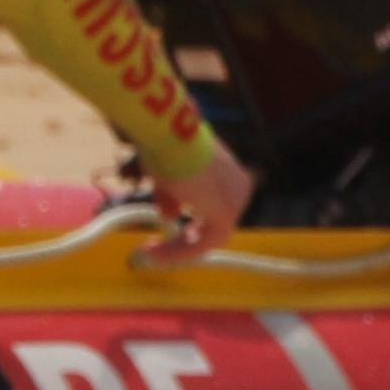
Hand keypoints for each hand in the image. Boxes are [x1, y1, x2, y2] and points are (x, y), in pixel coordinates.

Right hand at [132, 149, 256, 262]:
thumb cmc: (167, 146)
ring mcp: (236, 203)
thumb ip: (173, 196)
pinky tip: (156, 252)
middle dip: (186, 238)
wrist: (172, 137)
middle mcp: (239, 187)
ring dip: (178, 248)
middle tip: (160, 246)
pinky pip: (203, 244)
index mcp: (230, 172)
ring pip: (208, 237)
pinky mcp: (227, 217)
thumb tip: (170, 215)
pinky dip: (179, 252)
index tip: (169, 224)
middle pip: (213, 223)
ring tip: (150, 252)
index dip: (191, 218)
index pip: (213, 204)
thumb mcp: (168, 174)